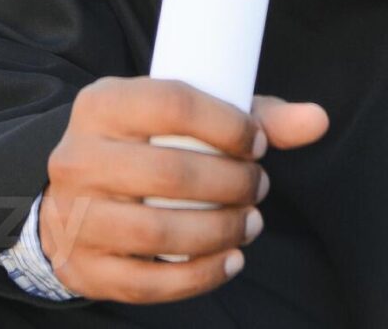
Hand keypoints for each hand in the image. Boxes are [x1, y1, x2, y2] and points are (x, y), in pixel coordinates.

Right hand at [36, 77, 328, 302]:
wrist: (70, 199)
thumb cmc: (141, 147)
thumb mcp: (179, 116)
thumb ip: (250, 115)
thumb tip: (317, 119)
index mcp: (101, 105)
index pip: (172, 104)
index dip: (227, 125)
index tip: (257, 144)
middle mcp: (78, 158)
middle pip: (171, 173)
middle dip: (233, 183)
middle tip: (259, 187)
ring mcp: (76, 217)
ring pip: (160, 232)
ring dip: (221, 231)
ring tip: (250, 223)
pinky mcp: (85, 267)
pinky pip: (149, 282)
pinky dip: (201, 276)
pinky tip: (230, 260)